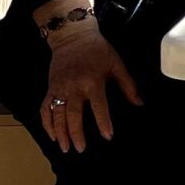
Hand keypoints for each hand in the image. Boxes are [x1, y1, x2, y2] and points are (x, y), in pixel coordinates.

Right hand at [40, 26, 142, 152]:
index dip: (103, 122)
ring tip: (65, 147)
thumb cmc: (97, 49)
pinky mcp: (50, 87)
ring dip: (60, 132)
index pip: (99, 106)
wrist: (72, 35)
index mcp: (93, 81)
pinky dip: (46, 123)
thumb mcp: (116, 63)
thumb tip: (139, 103)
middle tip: (80, 149)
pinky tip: (52, 135)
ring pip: (57, 114)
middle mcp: (74, 86)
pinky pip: (45, 108)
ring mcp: (60, 88)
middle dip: (76, 133)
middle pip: (73, 114)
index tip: (107, 136)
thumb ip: (128, 84)